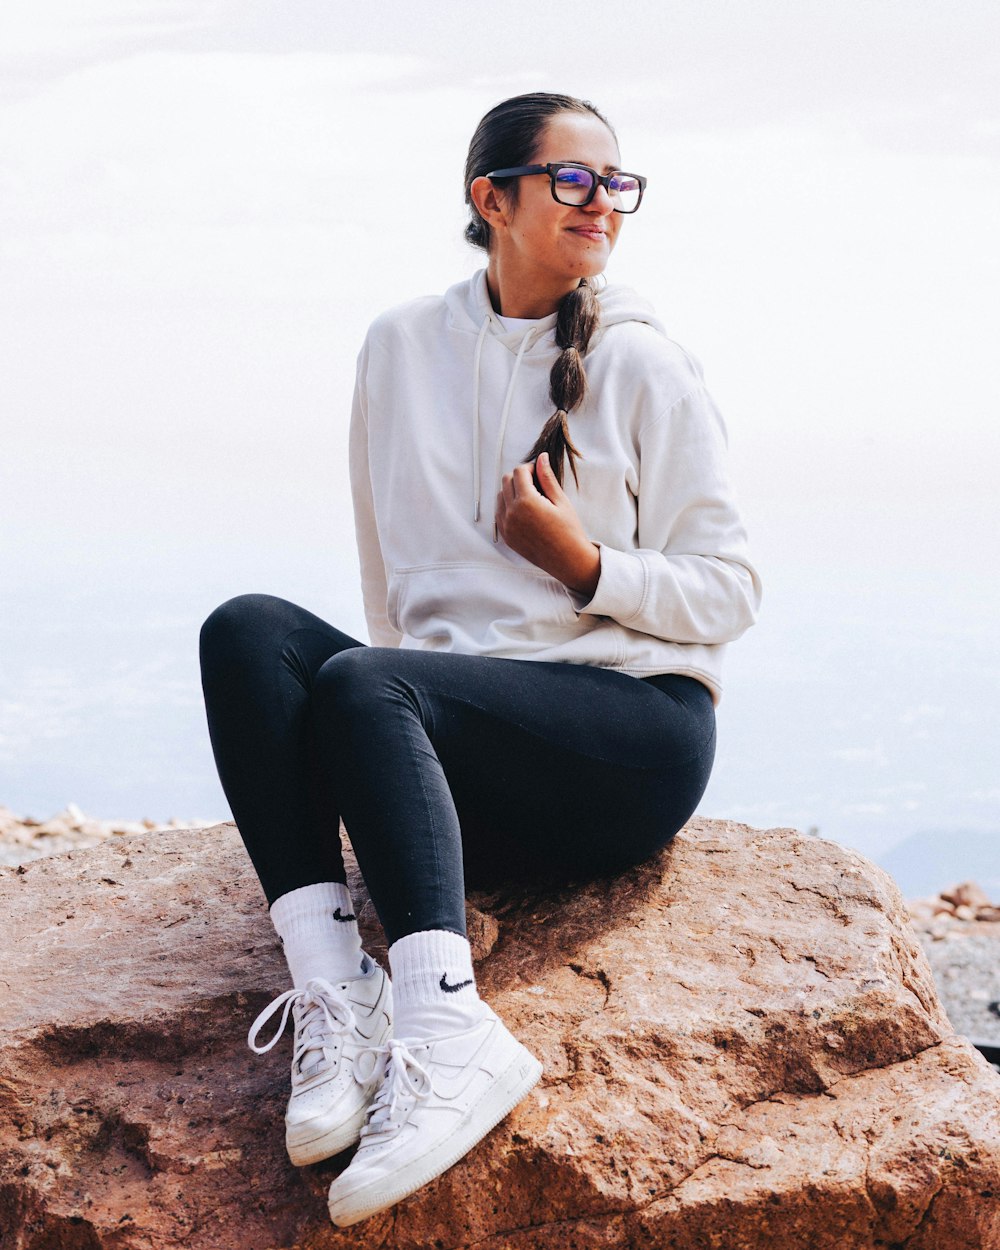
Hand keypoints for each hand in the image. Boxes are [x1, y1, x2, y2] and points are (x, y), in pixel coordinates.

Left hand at [495, 452, 600, 596]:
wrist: (567, 560)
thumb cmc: (569, 531)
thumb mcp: (560, 500)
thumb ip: (547, 478)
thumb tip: (541, 458)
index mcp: (526, 502)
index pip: (519, 472)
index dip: (530, 467)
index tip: (539, 471)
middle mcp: (512, 513)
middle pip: (506, 481)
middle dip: (520, 477)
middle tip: (536, 482)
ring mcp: (507, 526)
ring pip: (500, 496)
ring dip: (512, 491)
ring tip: (531, 497)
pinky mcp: (506, 536)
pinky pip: (499, 513)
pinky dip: (508, 506)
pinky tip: (524, 510)